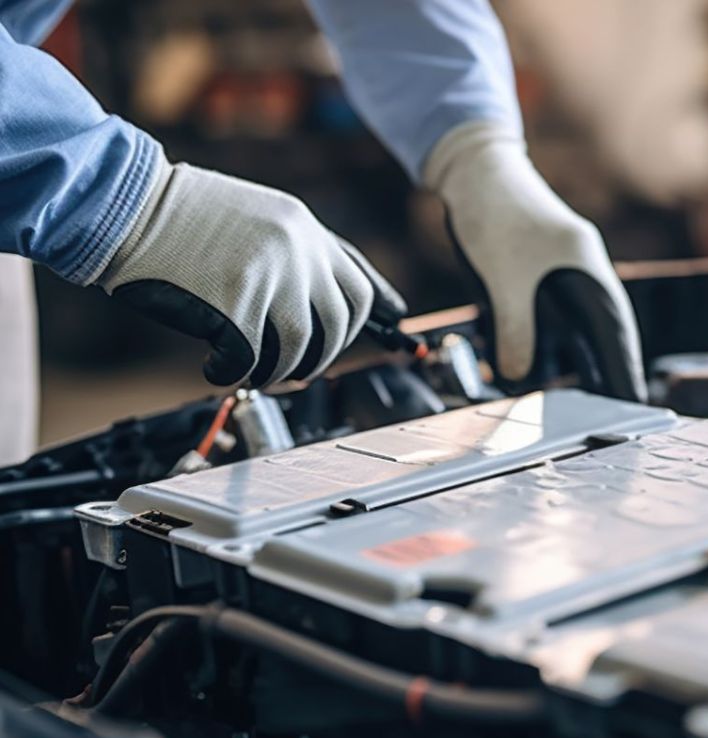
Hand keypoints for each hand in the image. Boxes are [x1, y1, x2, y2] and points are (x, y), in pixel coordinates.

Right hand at [99, 161, 404, 386]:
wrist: (125, 204)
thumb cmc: (182, 217)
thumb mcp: (258, 216)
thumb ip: (297, 254)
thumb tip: (329, 302)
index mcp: (304, 228)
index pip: (358, 285)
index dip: (371, 317)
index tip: (393, 331)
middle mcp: (296, 251)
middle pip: (338, 325)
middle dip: (321, 356)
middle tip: (298, 369)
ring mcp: (268, 277)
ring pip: (299, 349)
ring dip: (277, 371)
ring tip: (255, 370)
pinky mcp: (234, 305)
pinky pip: (249, 361)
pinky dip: (232, 374)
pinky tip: (215, 366)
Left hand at [424, 122, 645, 401]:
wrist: (472, 168)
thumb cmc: (493, 213)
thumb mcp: (501, 281)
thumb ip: (514, 331)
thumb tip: (519, 378)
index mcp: (587, 269)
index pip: (614, 333)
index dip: (624, 370)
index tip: (634, 403)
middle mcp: (582, 273)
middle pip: (605, 334)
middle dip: (609, 373)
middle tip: (617, 413)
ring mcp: (562, 274)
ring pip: (579, 328)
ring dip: (579, 361)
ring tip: (584, 401)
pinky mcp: (540, 276)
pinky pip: (555, 319)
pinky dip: (550, 345)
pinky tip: (539, 368)